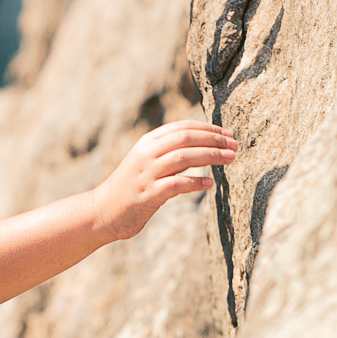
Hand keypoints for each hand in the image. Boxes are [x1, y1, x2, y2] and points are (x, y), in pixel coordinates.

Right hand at [91, 121, 237, 241]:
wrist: (102, 211)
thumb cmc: (130, 188)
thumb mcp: (146, 162)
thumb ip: (168, 153)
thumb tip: (201, 147)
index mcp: (147, 142)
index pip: (182, 127)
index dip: (207, 128)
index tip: (227, 133)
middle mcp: (147, 153)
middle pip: (186, 138)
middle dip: (214, 139)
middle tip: (235, 144)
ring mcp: (147, 173)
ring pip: (184, 157)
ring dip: (211, 156)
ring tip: (230, 158)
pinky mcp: (149, 194)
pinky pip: (177, 184)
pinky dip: (196, 182)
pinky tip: (210, 184)